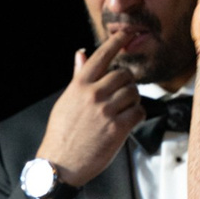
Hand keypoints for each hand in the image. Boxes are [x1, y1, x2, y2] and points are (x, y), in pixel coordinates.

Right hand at [35, 29, 145, 191]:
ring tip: (123, 110)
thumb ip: (78, 77)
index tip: (127, 34)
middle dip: (127, 82)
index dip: (117, 42)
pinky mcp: (118, 129)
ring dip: (133, 100)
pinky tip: (128, 121)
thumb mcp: (66, 101)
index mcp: (79, 86)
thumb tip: (80, 54)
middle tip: (123, 93)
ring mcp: (106, 111)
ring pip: (133, 93)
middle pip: (124, 75)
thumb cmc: (62, 134)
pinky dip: (137, 115)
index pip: (102, 56)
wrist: (61, 164)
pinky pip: (139, 112)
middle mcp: (93, 95)